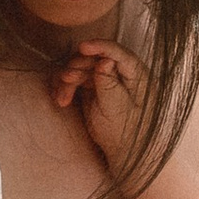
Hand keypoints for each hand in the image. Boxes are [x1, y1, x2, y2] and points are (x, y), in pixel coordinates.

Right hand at [49, 35, 152, 179]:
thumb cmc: (128, 132)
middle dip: (78, 66)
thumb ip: (110, 84)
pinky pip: (76, 79)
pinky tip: (61, 100)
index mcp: (136, 74)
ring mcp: (106, 78)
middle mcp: (121, 72)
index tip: (83, 47)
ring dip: (68, 79)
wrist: (124, 151)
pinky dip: (66, 87)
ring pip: (82, 67)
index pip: (119, 53)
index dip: (101, 47)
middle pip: (96, 58)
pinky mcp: (93, 86)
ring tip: (62, 98)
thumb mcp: (118, 109)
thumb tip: (105, 60)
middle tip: (67, 78)